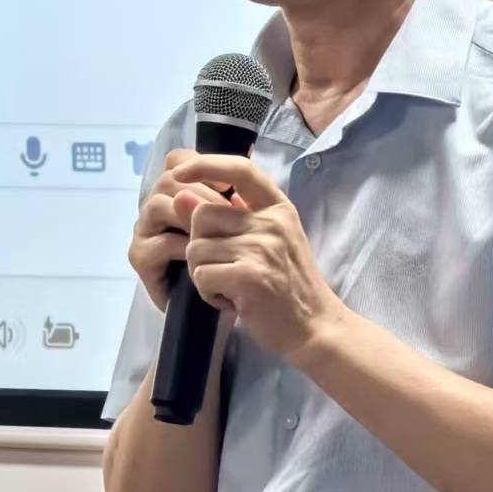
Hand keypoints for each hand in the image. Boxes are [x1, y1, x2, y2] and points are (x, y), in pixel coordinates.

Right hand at [127, 148, 247, 312]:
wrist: (226, 305)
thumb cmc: (233, 261)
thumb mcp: (238, 223)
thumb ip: (232, 197)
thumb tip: (229, 175)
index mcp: (178, 191)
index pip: (178, 160)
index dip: (199, 164)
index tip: (228, 183)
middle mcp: (157, 205)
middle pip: (169, 179)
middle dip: (202, 192)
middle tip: (230, 211)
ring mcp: (145, 230)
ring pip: (159, 205)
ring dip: (191, 218)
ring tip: (216, 233)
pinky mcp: (140, 257)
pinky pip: (160, 242)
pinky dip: (183, 247)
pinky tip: (201, 255)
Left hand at [169, 154, 346, 362]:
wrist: (314, 327)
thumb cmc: (288, 285)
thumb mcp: (268, 242)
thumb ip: (229, 218)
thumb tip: (180, 195)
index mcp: (278, 208)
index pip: (240, 169)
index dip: (205, 164)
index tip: (178, 173)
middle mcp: (271, 222)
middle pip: (202, 215)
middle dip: (199, 245)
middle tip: (223, 269)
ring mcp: (261, 248)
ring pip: (196, 249)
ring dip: (203, 274)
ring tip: (230, 287)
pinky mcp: (249, 276)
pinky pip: (201, 275)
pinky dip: (208, 294)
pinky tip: (232, 301)